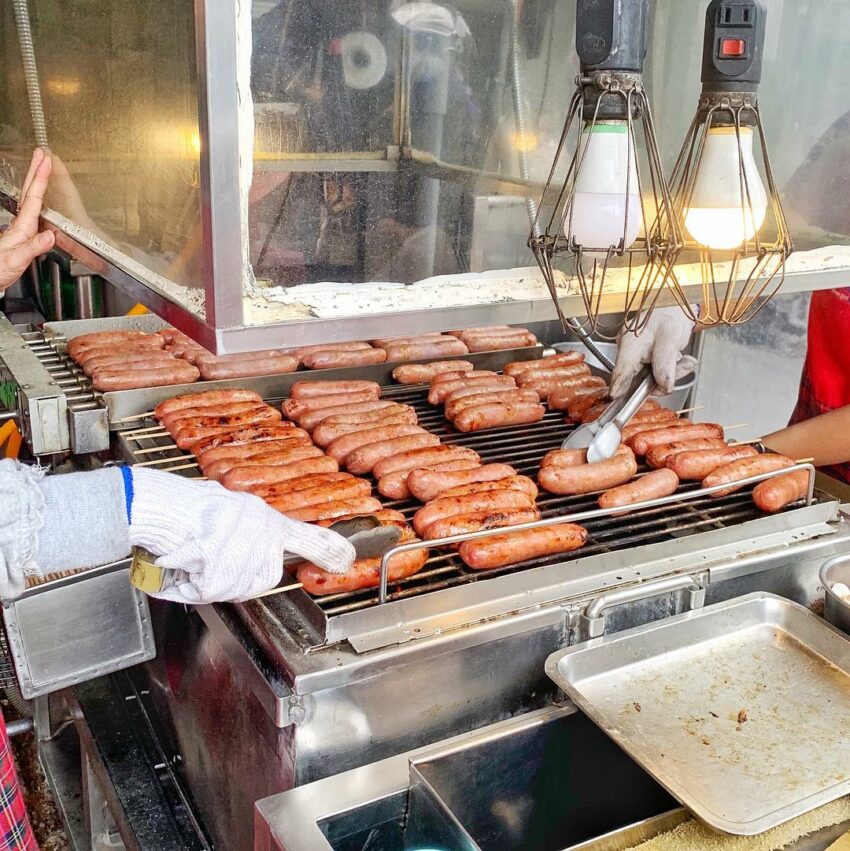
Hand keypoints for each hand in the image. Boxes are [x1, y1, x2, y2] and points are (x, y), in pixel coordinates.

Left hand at [0, 149, 54, 290]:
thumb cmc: (0, 270)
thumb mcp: (17, 260)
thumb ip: (33, 247)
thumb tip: (50, 235)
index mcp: (22, 227)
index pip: (34, 198)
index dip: (40, 179)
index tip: (46, 161)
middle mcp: (20, 224)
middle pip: (29, 192)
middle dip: (36, 171)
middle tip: (42, 154)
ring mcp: (20, 228)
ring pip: (29, 198)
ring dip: (36, 181)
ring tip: (41, 167)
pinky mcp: (22, 234)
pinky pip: (31, 210)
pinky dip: (36, 197)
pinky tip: (39, 196)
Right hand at [127, 468, 355, 603]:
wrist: (149, 501)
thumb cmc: (180, 511)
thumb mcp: (226, 514)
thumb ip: (251, 536)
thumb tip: (263, 560)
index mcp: (261, 515)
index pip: (303, 534)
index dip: (325, 549)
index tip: (346, 558)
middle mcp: (257, 520)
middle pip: (263, 576)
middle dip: (236, 581)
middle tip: (209, 566)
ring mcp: (239, 531)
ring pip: (235, 586)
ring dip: (208, 583)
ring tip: (191, 560)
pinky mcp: (216, 543)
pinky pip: (209, 586)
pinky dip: (189, 583)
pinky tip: (180, 562)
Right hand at [610, 306, 697, 397]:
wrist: (675, 308)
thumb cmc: (670, 317)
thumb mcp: (671, 339)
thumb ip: (665, 364)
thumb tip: (663, 385)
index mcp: (629, 344)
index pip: (622, 369)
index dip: (619, 384)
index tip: (615, 396)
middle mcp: (627, 351)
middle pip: (637, 378)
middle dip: (662, 378)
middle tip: (681, 366)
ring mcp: (634, 356)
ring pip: (649, 378)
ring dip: (670, 372)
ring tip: (682, 359)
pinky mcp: (642, 360)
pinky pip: (654, 374)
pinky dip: (670, 369)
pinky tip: (678, 358)